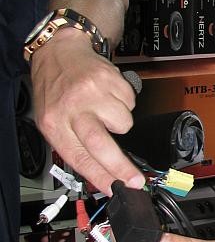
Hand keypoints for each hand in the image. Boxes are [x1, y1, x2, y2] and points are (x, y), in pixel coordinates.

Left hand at [31, 29, 143, 194]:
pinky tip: (108, 95)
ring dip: (120, 122)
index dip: (100, 177)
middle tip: (135, 179)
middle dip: (121, 166)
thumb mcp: (52, 121)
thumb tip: (102, 173)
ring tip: (105, 110)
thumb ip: (73, 145)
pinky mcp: (111, 79)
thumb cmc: (56, 90)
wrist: (60, 51)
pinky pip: (130, 103)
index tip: (116, 189)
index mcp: (54, 123)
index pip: (78, 157)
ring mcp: (93, 92)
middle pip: (101, 144)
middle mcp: (73, 107)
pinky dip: (123, 103)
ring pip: (123, 122)